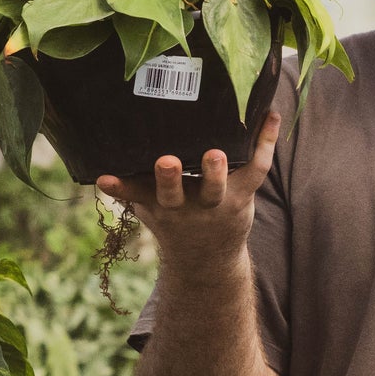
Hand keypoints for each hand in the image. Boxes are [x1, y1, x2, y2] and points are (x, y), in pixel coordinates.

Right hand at [98, 111, 280, 280]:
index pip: (135, 196)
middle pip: (175, 194)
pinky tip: (271, 116)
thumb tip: (103, 154)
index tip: (104, 179)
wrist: (207, 260)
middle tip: (166, 162)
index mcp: (158, 205)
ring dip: (215, 171)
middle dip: (169, 179)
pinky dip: (265, 143)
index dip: (120, 189)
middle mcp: (184, 206)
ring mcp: (214, 203)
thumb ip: (131, 185)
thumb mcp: (149, 207)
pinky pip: (256, 170)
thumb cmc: (174, 220)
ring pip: (216, 188)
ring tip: (216, 152)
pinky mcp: (242, 196)